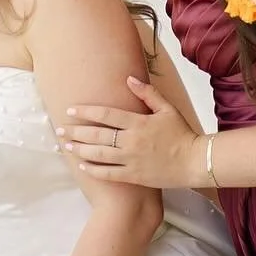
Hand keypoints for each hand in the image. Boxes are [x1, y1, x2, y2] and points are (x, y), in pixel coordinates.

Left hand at [58, 77, 200, 189]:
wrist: (195, 161)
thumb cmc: (182, 134)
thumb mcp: (167, 108)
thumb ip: (147, 93)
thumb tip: (129, 79)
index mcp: (138, 122)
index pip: (106, 114)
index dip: (86, 111)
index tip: (70, 110)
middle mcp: (131, 141)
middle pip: (97, 134)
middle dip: (75, 131)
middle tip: (60, 129)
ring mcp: (131, 160)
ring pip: (99, 154)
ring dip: (80, 149)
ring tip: (66, 145)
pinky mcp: (134, 176)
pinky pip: (108, 173)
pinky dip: (93, 169)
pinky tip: (81, 165)